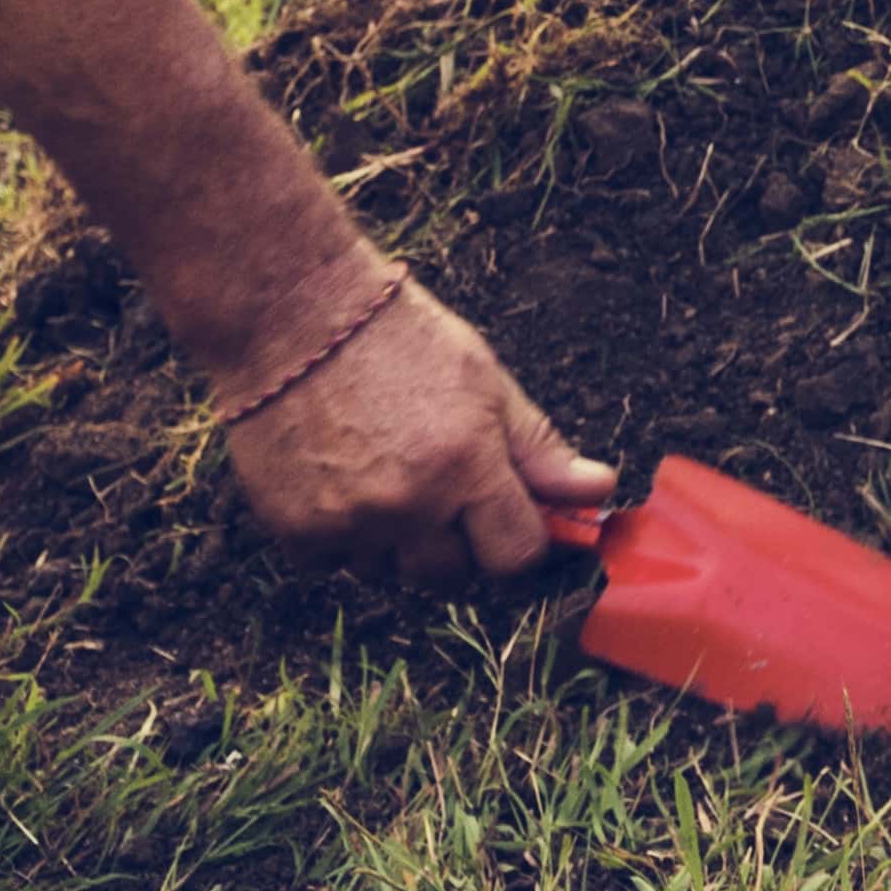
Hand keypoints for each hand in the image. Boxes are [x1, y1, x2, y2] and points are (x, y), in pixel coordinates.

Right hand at [220, 272, 613, 580]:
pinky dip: (342, 535)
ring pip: (390, 572)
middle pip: (452, 575)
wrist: (291, 315)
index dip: (519, 539)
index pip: (516, 554)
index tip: (510, 517)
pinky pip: (335, 562)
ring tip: (382, 470)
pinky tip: (339, 476)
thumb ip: (540, 448)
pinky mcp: (295, 531)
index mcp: (466, 465)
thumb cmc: (397, 337)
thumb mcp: (485, 380)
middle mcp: (409, 505)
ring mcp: (349, 523)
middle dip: (456, 542)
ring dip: (395, 542)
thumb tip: (599, 489)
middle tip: (441, 486)